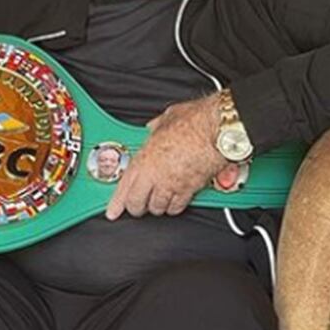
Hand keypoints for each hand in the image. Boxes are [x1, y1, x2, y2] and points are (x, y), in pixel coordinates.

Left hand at [106, 93, 226, 218]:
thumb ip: (156, 127)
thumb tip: (154, 128)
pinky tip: (173, 203)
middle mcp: (156, 175)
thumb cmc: (194, 122)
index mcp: (145, 158)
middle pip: (138, 203)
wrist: (217, 131)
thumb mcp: (167, 118)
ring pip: (158, 208)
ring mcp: (173, 184)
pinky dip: (174, 207)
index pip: (125, 185)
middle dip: (136, 207)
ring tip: (155, 202)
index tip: (112, 211)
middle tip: (136, 205)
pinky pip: (178, 207)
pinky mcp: (191, 190)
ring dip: (156, 206)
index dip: (117, 202)